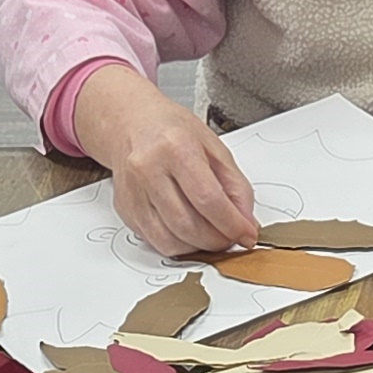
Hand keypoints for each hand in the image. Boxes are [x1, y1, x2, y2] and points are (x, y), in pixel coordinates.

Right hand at [77, 68, 255, 256]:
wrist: (133, 125)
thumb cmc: (172, 131)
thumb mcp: (215, 148)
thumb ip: (236, 187)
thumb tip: (246, 223)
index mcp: (175, 147)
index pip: (208, 199)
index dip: (232, 224)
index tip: (246, 234)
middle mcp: (148, 169)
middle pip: (188, 224)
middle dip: (217, 240)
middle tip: (231, 237)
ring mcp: (133, 192)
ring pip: (170, 240)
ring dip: (199, 247)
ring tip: (212, 235)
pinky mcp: (126, 210)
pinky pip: (156, 242)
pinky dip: (179, 245)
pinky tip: (190, 233)